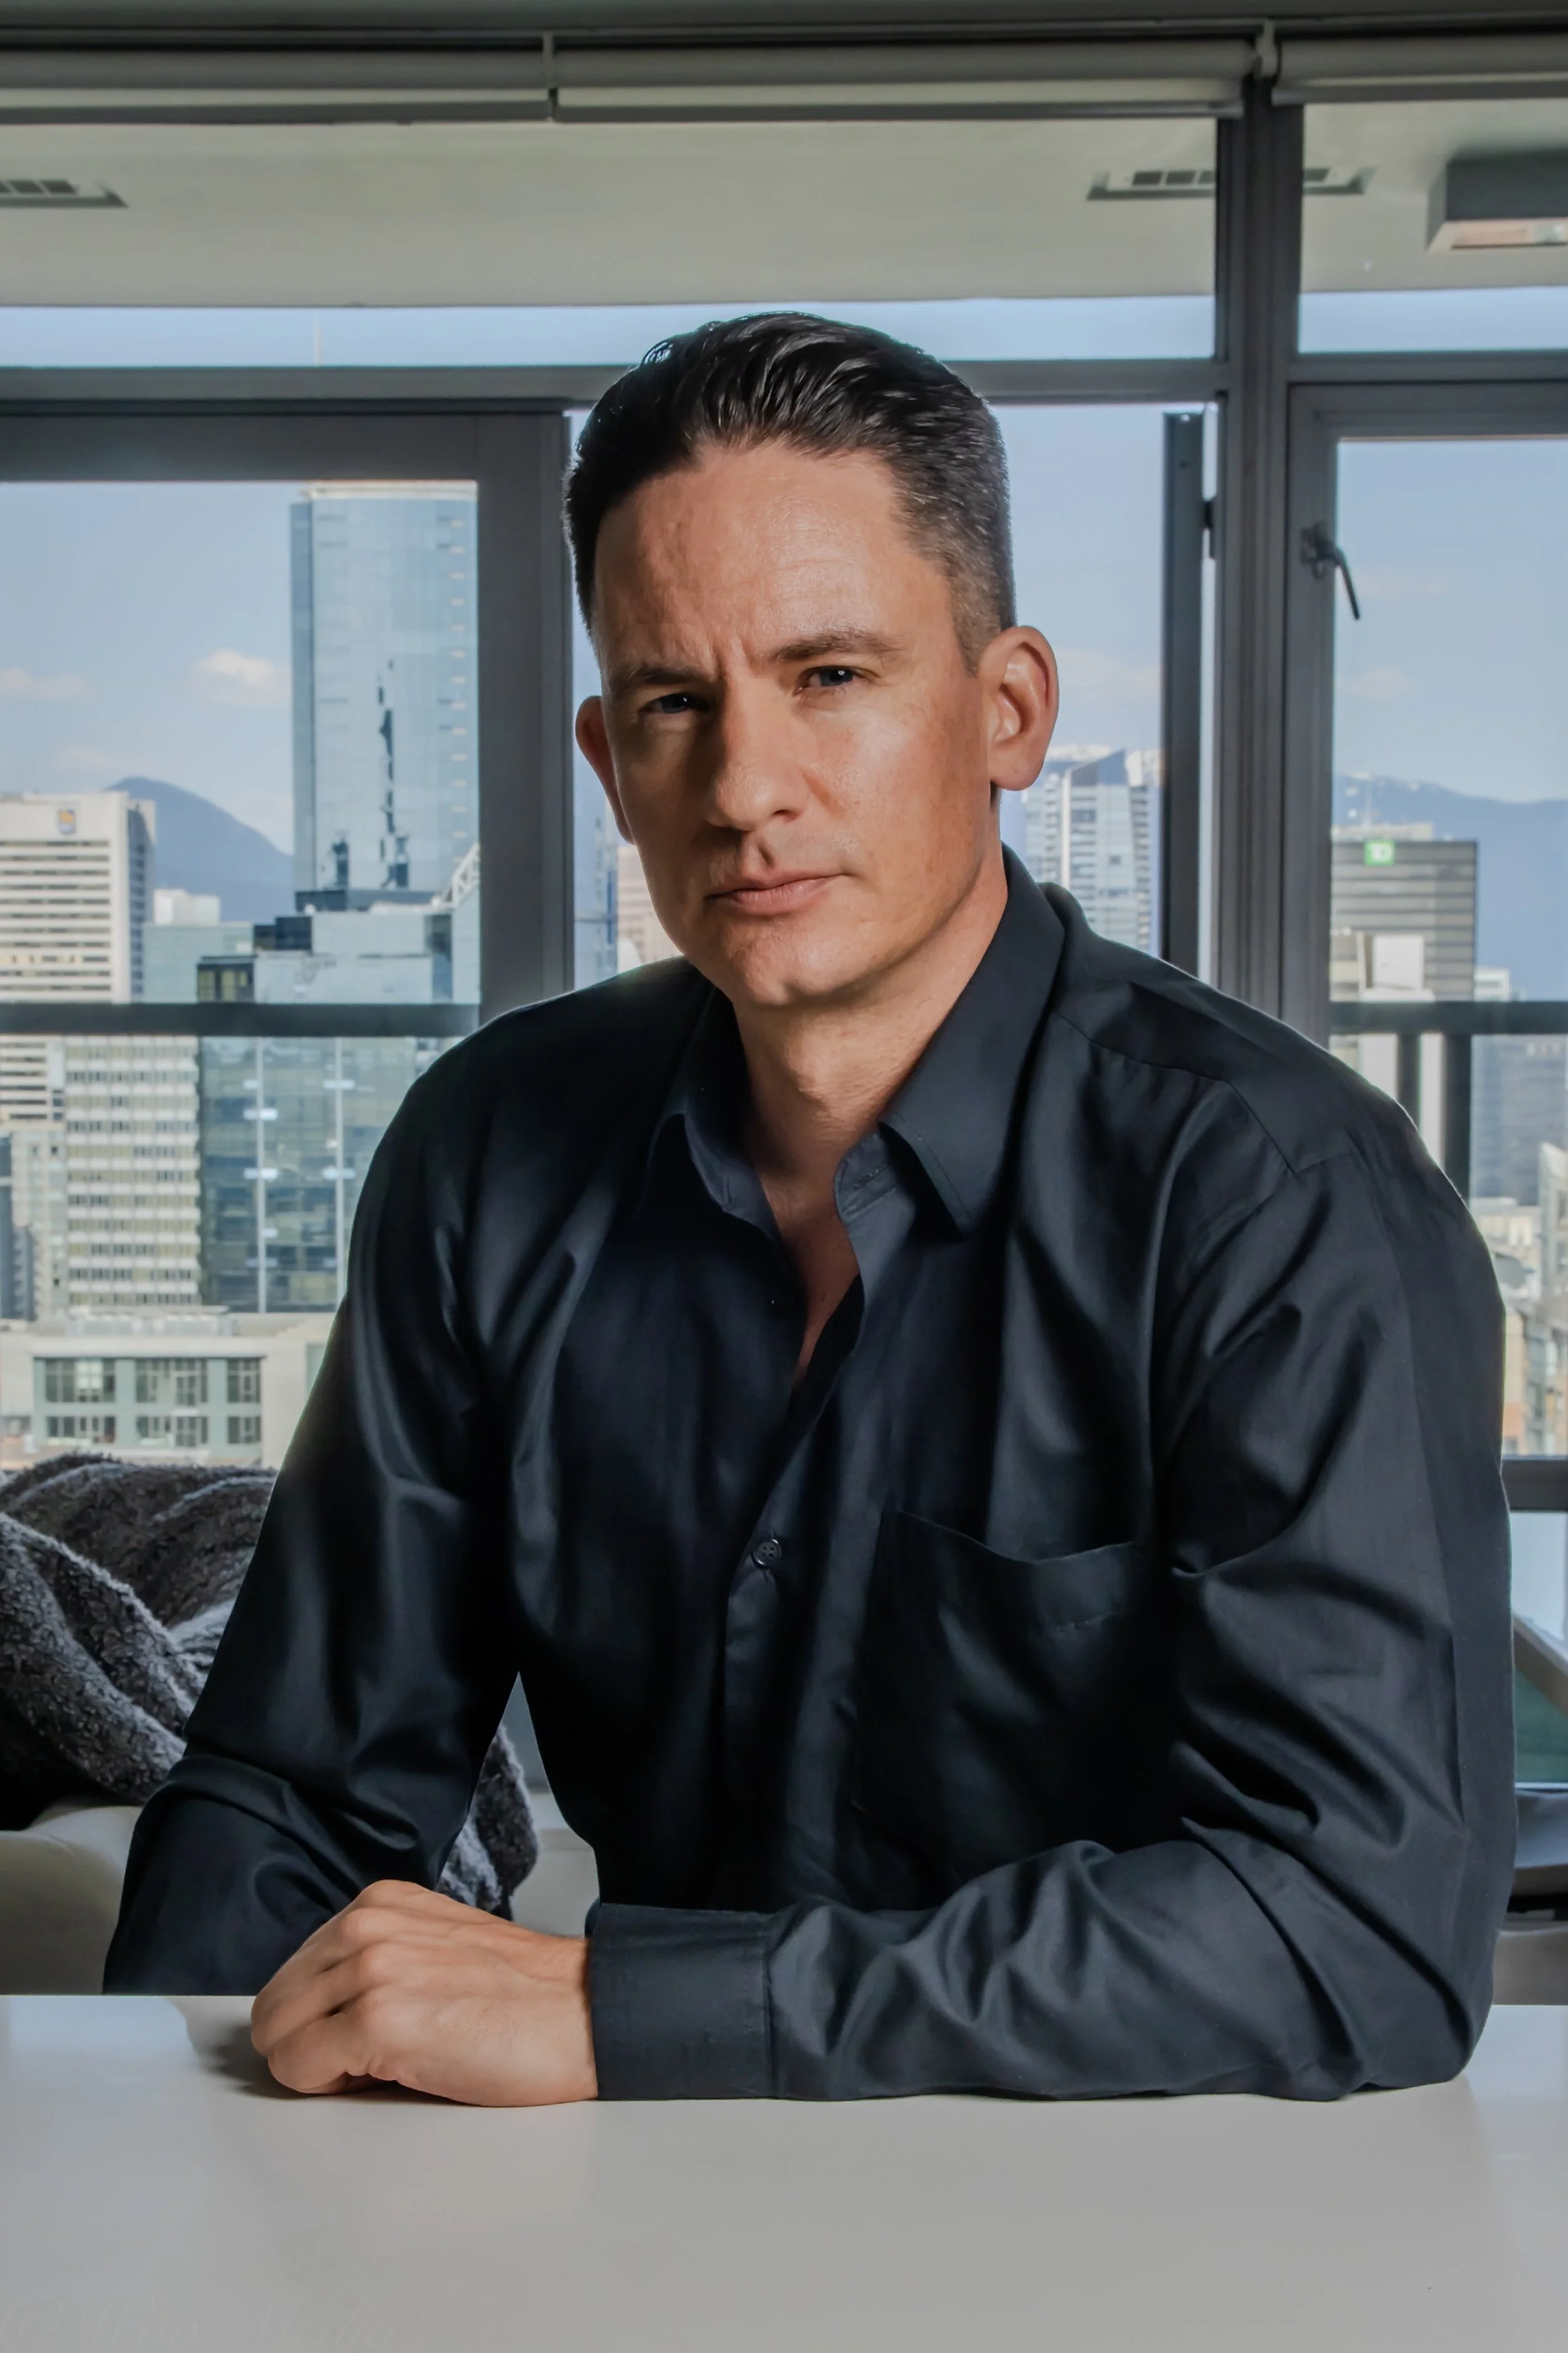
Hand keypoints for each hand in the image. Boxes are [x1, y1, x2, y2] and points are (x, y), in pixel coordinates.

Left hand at [250, 1880, 597, 2105]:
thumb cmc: (519, 1997)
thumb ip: (373, 1960)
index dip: (317, 2018)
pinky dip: (326, 2085)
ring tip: (380, 2064)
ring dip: (317, 2065)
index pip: (291, 1973)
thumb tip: (317, 2011)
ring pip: (277, 2037)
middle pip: (274, 2006)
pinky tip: (383, 2076)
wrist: (579, 2015)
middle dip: (306, 2044)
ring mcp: (368, 1970)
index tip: (353, 2035)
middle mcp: (366, 1926)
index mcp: (378, 1904)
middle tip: (363, 2060)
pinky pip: (297, 2068)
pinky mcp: (376, 2020)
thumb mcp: (432, 1947)